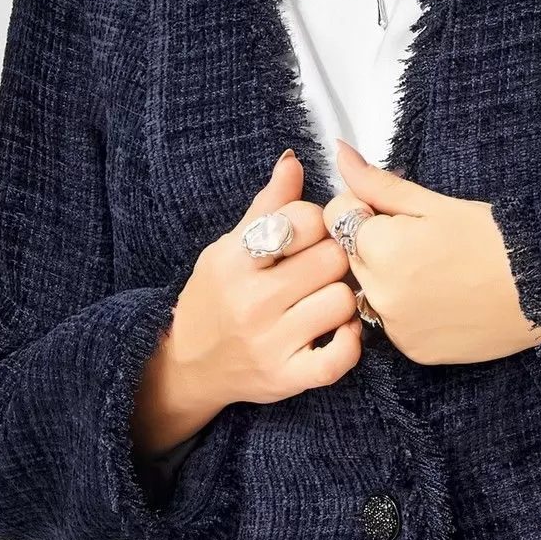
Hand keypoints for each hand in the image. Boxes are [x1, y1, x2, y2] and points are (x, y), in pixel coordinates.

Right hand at [131, 150, 360, 454]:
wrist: (190, 365)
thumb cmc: (215, 298)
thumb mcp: (229, 247)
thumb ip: (268, 206)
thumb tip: (293, 161)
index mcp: (236, 260)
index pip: (301, 220)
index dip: (317, 220)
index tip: (310, 231)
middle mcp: (251, 301)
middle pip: (331, 258)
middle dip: (334, 256)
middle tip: (322, 266)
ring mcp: (271, 342)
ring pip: (342, 300)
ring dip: (343, 297)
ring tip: (325, 297)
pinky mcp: (288, 378)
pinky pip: (340, 357)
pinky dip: (350, 341)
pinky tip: (339, 330)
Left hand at [322, 139, 540, 365]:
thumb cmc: (494, 239)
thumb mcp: (433, 203)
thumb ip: (377, 183)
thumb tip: (339, 155)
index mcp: (381, 248)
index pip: (337, 216)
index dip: (366, 208)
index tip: (399, 213)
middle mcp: (379, 293)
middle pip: (350, 255)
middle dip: (375, 243)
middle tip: (424, 242)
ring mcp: (395, 327)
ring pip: (369, 290)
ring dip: (387, 277)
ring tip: (435, 270)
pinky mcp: (412, 351)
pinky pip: (391, 323)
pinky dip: (407, 309)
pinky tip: (441, 297)